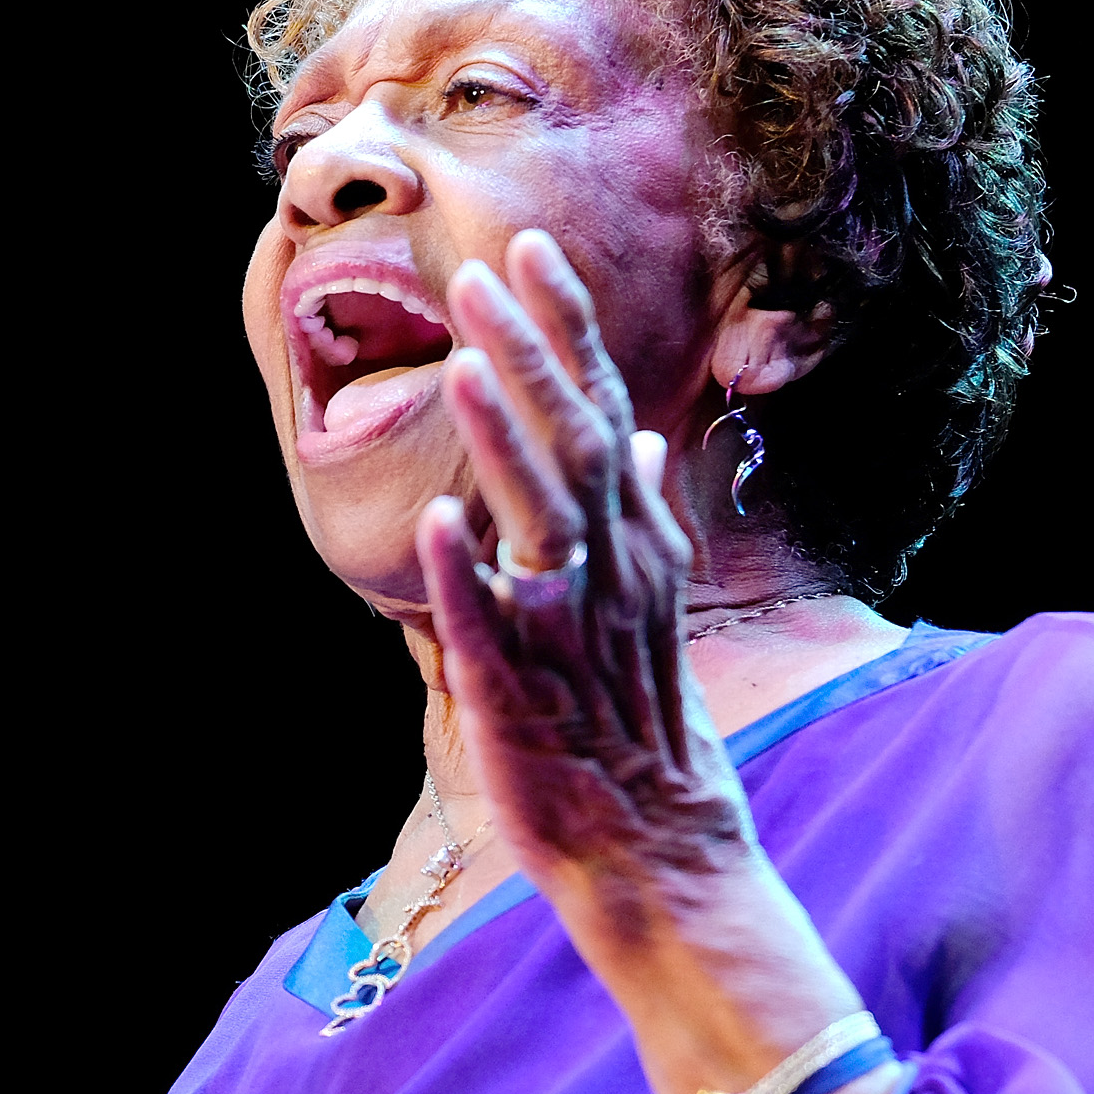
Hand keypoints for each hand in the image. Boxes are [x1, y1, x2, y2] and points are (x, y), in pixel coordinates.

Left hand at [414, 231, 740, 897]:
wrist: (655, 844)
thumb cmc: (640, 720)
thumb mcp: (654, 604)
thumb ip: (644, 513)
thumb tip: (639, 437)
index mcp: (638, 542)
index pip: (605, 409)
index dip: (569, 331)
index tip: (533, 250)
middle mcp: (614, 572)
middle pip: (576, 441)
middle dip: (530, 356)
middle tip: (479, 272)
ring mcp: (571, 631)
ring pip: (544, 518)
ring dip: (502, 439)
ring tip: (459, 364)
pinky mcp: (524, 695)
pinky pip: (495, 627)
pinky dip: (470, 575)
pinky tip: (437, 522)